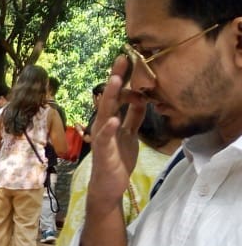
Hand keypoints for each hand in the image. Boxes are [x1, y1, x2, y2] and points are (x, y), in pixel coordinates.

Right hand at [89, 55, 145, 206]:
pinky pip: (104, 139)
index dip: (124, 78)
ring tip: (116, 80)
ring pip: (105, 113)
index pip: (118, 95)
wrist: (108, 187)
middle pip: (110, 98)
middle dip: (116, 79)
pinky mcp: (103, 152)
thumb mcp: (130, 134)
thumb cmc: (117, 161)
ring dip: (110, 97)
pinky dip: (108, 129)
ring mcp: (102, 138)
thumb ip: (134, 117)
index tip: (130, 58)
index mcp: (111, 120)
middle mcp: (104, 125)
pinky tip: (113, 120)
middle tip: (122, 58)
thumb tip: (142, 98)